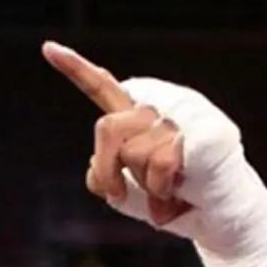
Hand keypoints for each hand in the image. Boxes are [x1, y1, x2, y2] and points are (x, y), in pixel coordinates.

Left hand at [42, 41, 200, 226]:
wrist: (218, 218)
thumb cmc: (170, 200)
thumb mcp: (124, 190)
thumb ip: (101, 172)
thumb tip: (98, 166)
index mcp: (139, 115)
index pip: (103, 87)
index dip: (74, 69)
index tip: (48, 47)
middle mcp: (162, 106)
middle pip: (106, 128)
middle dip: (107, 168)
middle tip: (118, 193)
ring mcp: (186, 116)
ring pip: (134, 151)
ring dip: (144, 184)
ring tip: (167, 190)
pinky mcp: (206, 133)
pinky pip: (162, 164)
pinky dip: (162, 189)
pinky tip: (179, 192)